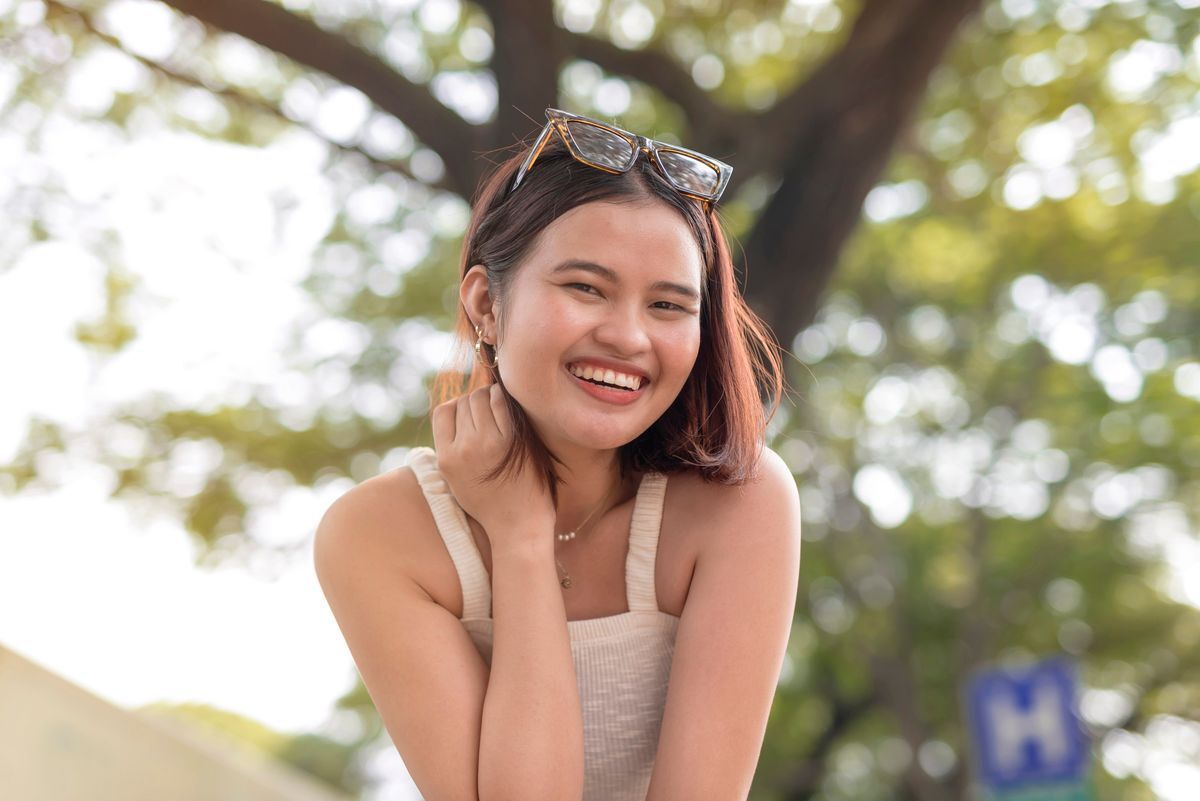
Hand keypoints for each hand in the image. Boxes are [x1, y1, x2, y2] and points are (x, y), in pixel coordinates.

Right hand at [430, 383, 554, 552]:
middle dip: (474, 401)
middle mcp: (463, 448)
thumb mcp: (455, 480)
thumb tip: (455, 413)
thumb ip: (451, 449)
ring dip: (489, 396)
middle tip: (488, 409)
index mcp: (446, 458)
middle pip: (463, 402)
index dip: (456, 406)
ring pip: (480, 398)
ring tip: (497, 404)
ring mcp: (487, 443)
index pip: (443, 411)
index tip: (468, 413)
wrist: (517, 525)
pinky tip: (507, 403)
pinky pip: (501, 403)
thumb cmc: (489, 503)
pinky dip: (502, 397)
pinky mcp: (511, 440)